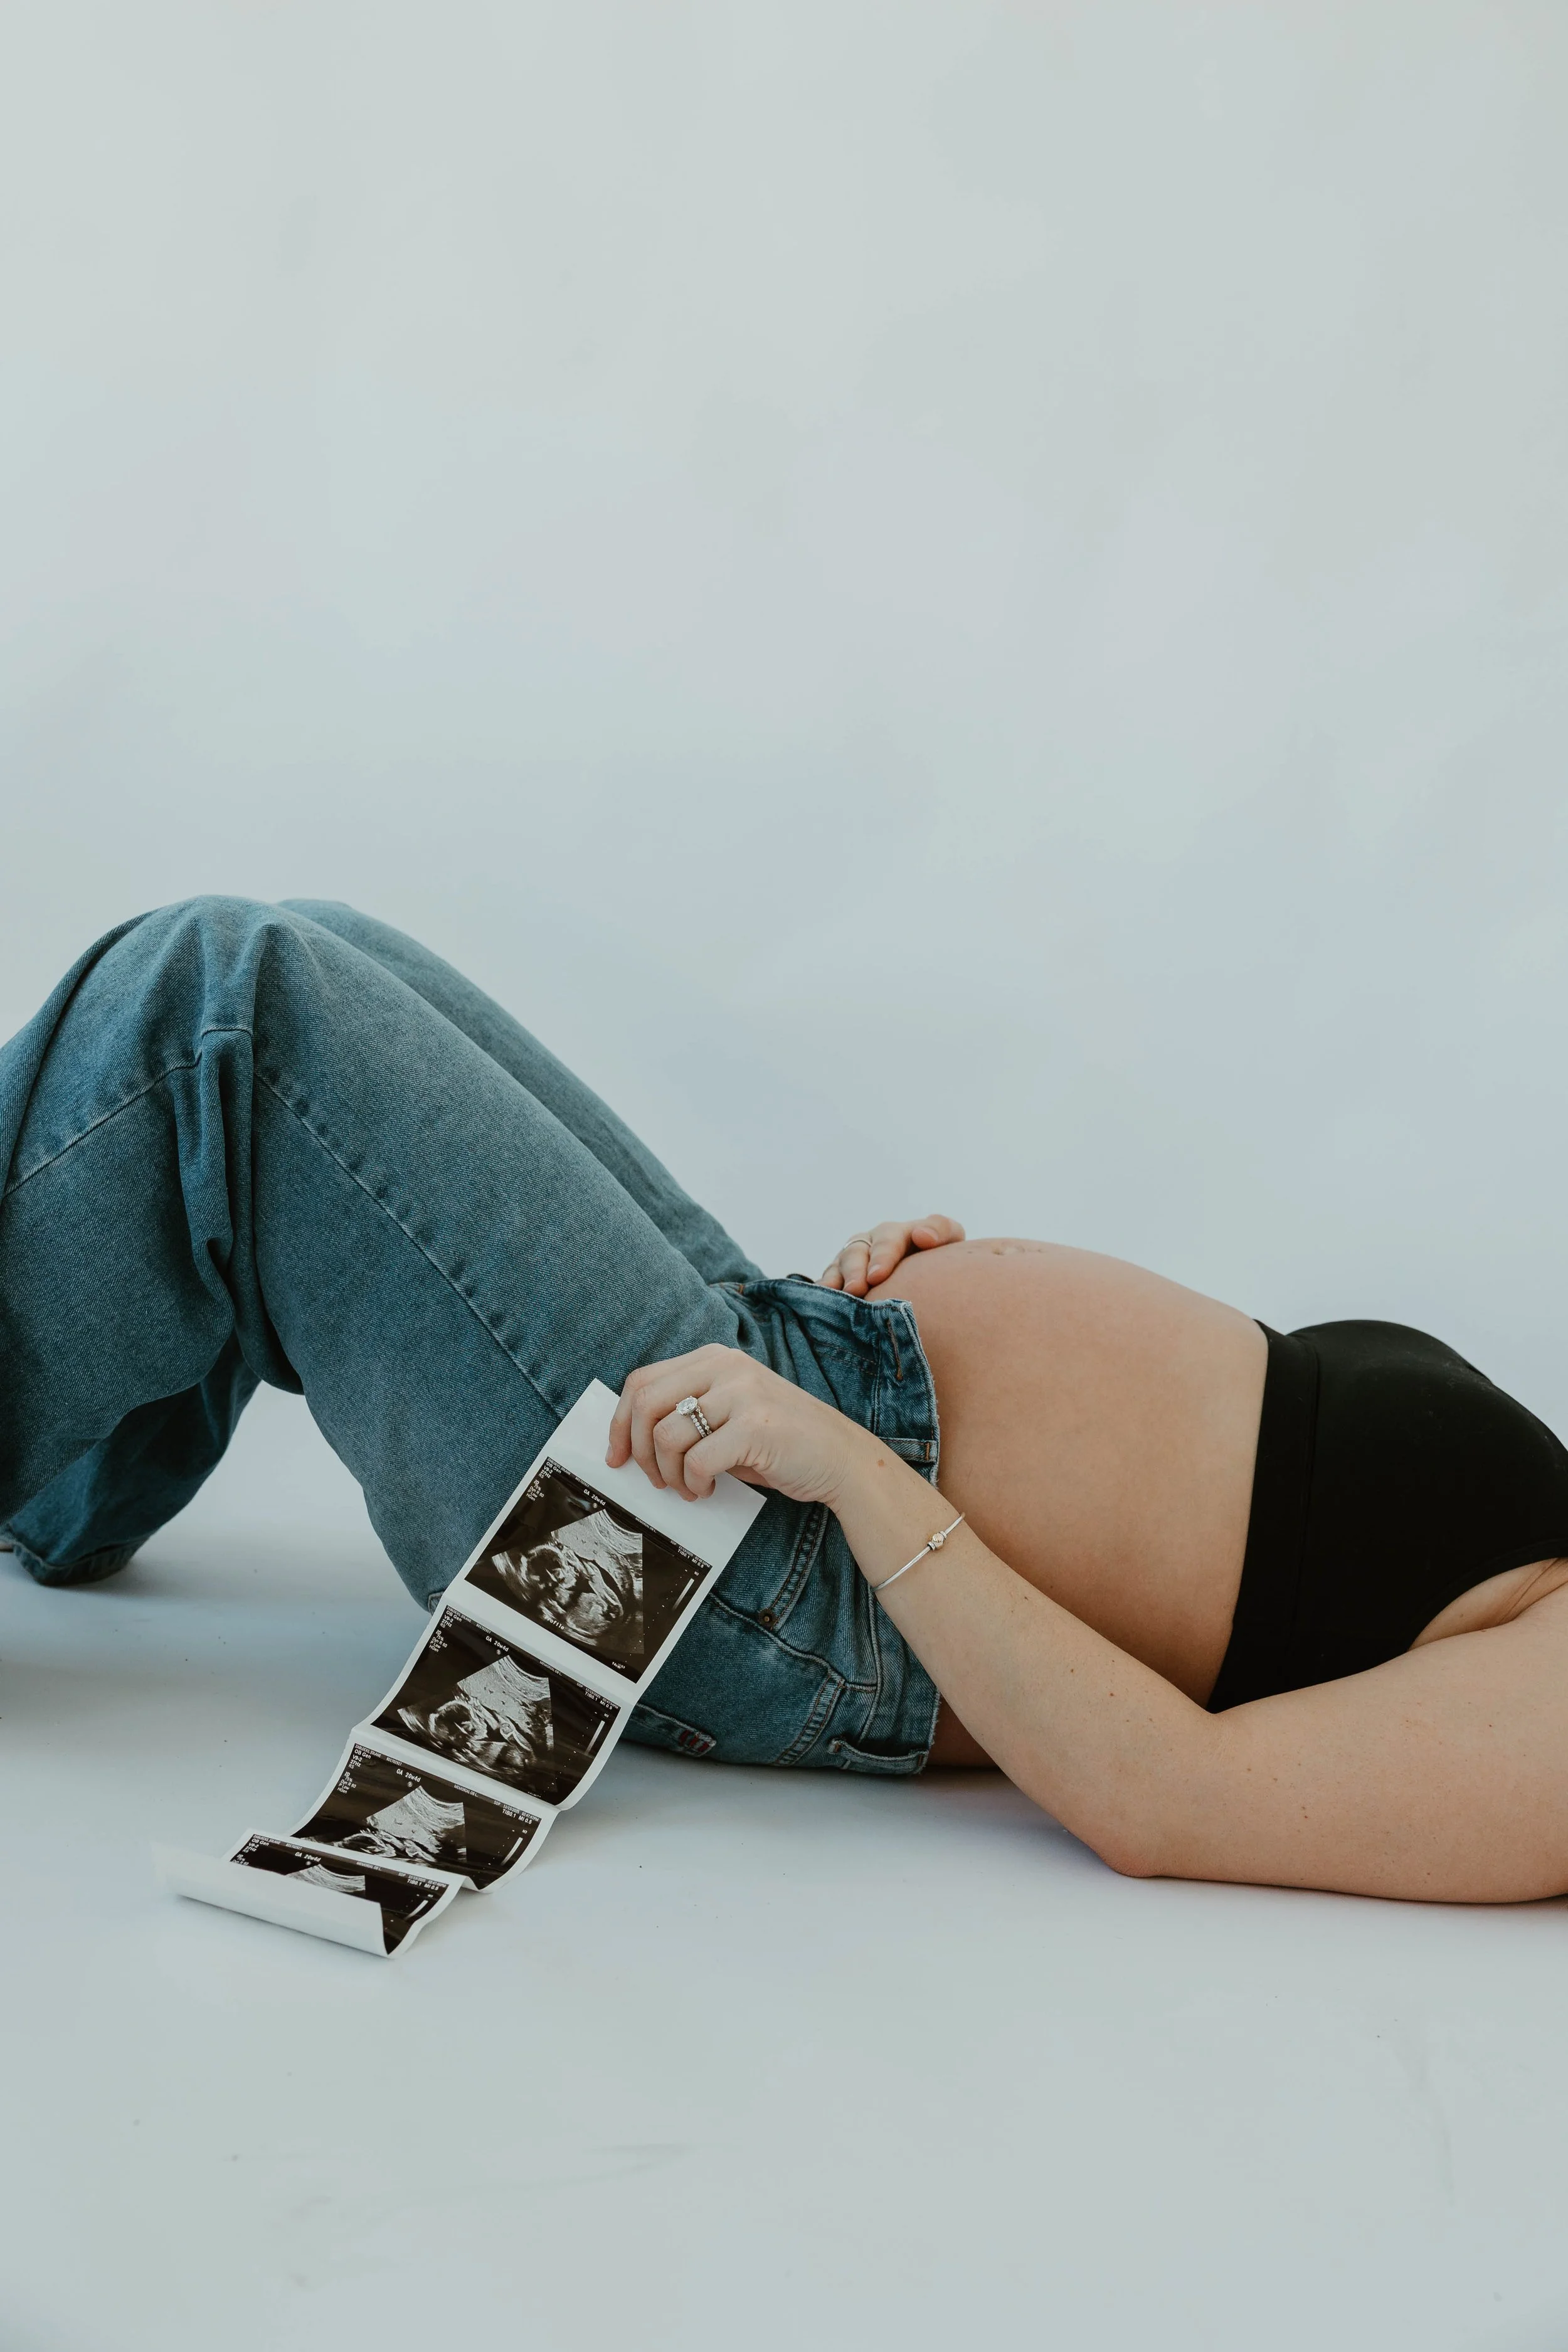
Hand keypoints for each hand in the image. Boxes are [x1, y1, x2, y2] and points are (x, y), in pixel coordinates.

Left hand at [607, 1344, 870, 1508]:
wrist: (841, 1458)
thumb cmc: (780, 1442)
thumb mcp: (730, 1412)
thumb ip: (688, 1412)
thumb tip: (630, 1438)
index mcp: (715, 1358)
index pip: (643, 1381)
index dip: (619, 1422)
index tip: (616, 1456)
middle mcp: (727, 1366)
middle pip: (646, 1403)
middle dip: (637, 1450)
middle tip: (654, 1479)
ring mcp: (742, 1393)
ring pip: (667, 1434)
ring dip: (668, 1473)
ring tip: (687, 1488)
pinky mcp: (755, 1426)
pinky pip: (697, 1460)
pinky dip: (693, 1484)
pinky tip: (708, 1490)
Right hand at [818, 1214, 964, 1295]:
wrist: (929, 1272)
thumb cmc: (940, 1255)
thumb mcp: (949, 1237)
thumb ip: (940, 1230)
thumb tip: (922, 1236)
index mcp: (896, 1233)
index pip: (888, 1240)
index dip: (882, 1256)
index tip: (877, 1276)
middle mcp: (870, 1243)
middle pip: (857, 1251)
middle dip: (855, 1270)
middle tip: (857, 1289)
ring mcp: (854, 1259)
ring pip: (840, 1265)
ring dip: (837, 1280)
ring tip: (837, 1295)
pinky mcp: (842, 1276)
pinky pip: (829, 1279)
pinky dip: (825, 1288)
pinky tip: (823, 1299)